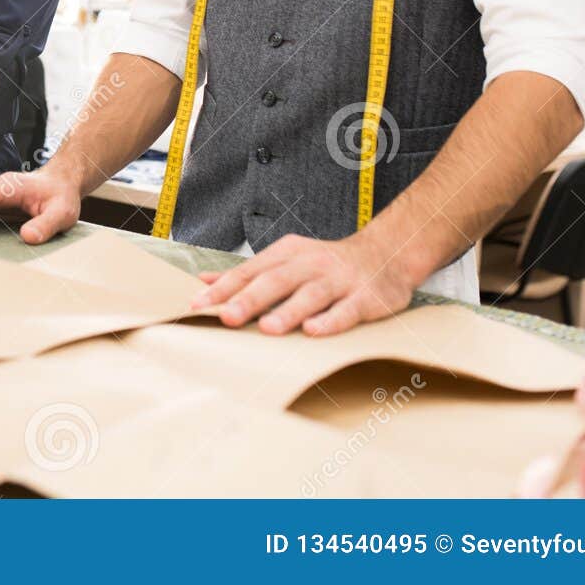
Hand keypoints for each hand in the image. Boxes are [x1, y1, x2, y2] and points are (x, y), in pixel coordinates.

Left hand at [191, 229, 423, 335]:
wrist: (387, 254)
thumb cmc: (326, 264)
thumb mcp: (286, 260)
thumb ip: (248, 273)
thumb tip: (205, 280)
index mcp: (287, 254)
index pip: (250, 271)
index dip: (224, 288)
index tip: (197, 304)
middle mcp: (311, 264)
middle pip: (276, 281)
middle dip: (249, 299)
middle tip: (226, 316)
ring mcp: (339, 280)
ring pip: (311, 295)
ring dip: (288, 311)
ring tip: (267, 328)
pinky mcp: (366, 297)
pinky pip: (347, 310)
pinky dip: (331, 320)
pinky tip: (315, 331)